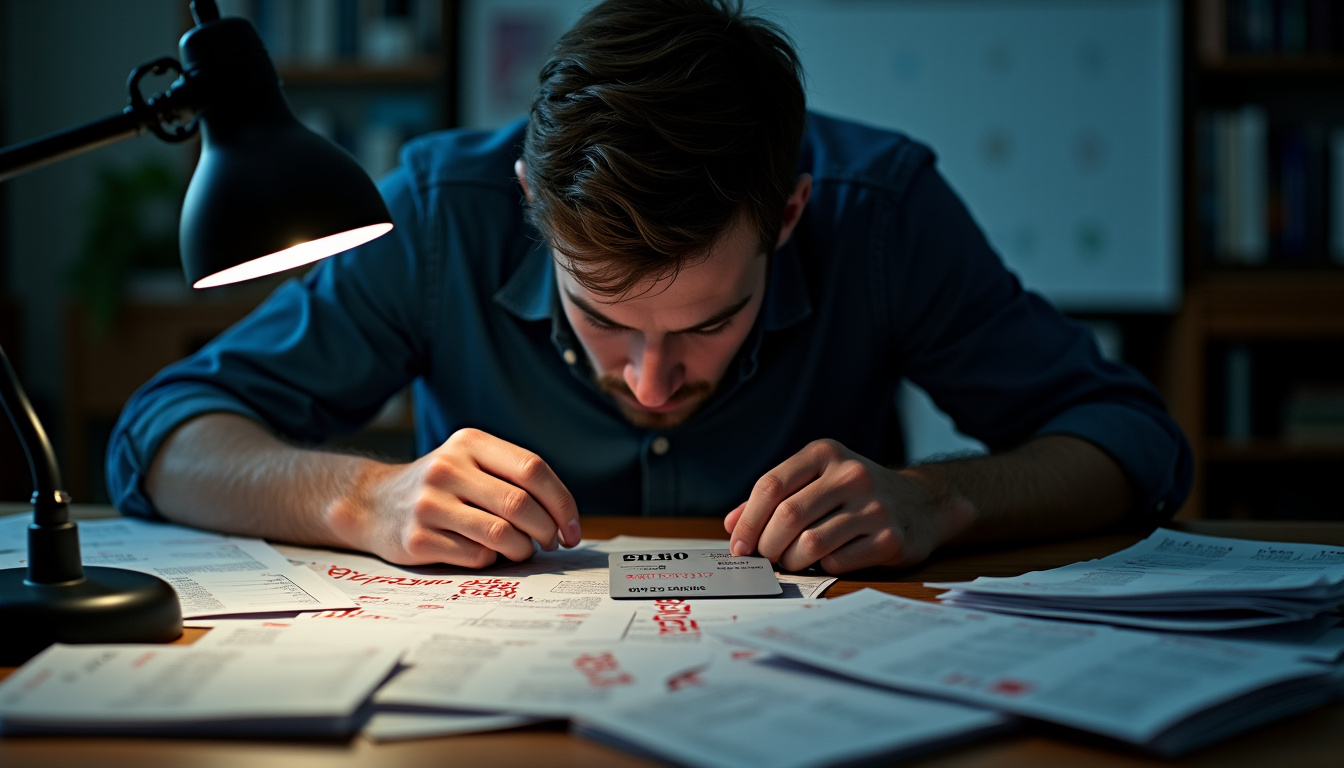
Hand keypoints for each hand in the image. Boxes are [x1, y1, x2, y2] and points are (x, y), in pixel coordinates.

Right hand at [331, 428, 580, 568]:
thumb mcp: (469, 462)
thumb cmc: (440, 487)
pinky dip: (492, 559)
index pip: (532, 469)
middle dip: (547, 530)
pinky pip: (476, 556)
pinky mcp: (417, 538)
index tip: (572, 528)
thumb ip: (512, 477)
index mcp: (469, 443)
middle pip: (520, 504)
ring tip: (522, 550)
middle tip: (552, 543)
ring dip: (523, 549)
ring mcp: (429, 504)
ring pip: (502, 534)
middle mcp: (448, 468)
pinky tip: (486, 553)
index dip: (561, 502)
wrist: (372, 503)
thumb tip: (563, 518)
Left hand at [723, 439, 971, 573]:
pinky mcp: (889, 538)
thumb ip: (775, 497)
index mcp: (825, 453)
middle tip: (763, 557)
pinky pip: (837, 561)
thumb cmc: (856, 494)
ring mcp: (873, 506)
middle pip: (787, 515)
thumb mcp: (817, 480)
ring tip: (790, 561)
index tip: (738, 545)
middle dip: (766, 545)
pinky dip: (820, 567)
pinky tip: (822, 562)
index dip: (747, 520)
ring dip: (790, 560)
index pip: (771, 485)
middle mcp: (850, 475)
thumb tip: (732, 524)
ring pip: (810, 542)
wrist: (924, 503)